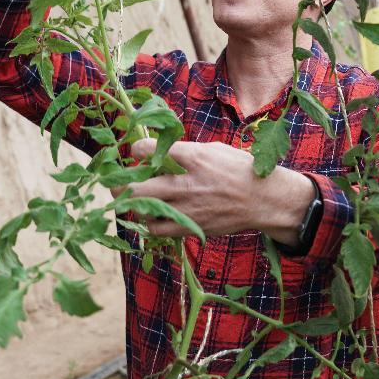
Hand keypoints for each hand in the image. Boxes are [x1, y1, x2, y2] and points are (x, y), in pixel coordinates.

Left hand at [124, 139, 314, 243]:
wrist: (263, 200)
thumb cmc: (240, 169)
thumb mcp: (214, 149)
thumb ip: (186, 151)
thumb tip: (160, 150)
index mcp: (194, 158)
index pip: (151, 150)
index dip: (136, 149)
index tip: (135, 150)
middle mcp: (187, 183)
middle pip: (138, 188)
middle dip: (120, 184)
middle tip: (115, 182)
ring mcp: (188, 208)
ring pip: (143, 211)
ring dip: (132, 205)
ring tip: (133, 199)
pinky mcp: (191, 227)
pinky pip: (157, 229)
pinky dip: (148, 222)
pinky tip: (151, 215)